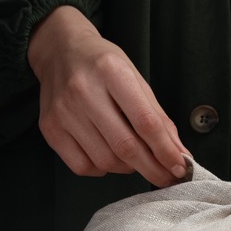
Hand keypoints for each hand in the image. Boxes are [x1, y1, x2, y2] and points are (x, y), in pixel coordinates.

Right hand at [28, 6, 189, 186]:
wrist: (60, 51)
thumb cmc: (103, 66)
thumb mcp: (136, 79)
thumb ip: (159, 117)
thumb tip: (179, 154)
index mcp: (112, 72)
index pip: (146, 122)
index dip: (166, 150)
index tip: (180, 167)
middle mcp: (83, 91)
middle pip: (125, 146)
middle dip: (152, 169)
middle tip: (167, 178)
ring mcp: (63, 112)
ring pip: (106, 161)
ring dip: (128, 168)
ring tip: (135, 158)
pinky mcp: (50, 129)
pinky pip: (83, 166)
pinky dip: (103, 169)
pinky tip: (109, 156)